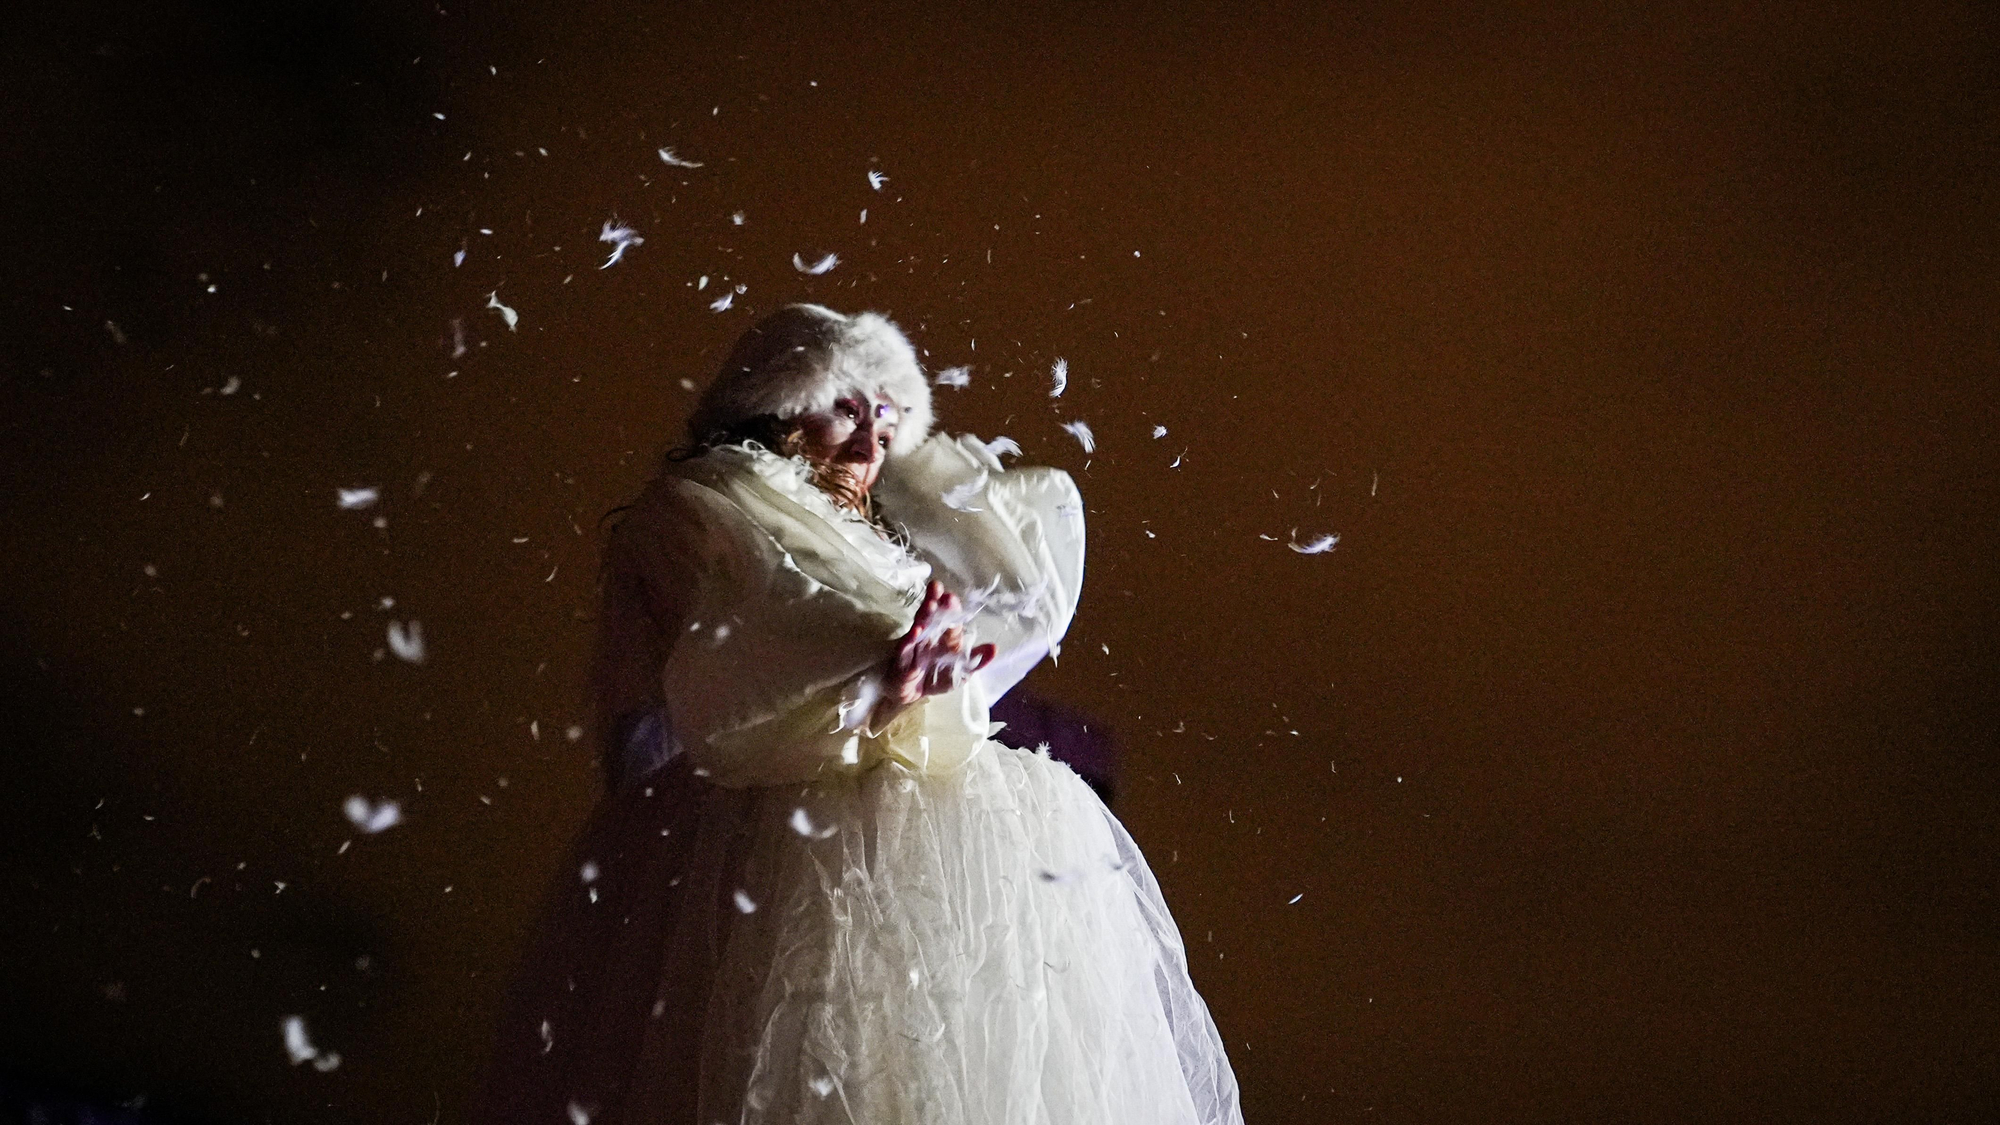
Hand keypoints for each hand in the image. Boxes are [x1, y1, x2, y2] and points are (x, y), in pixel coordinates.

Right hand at [882, 581, 995, 716]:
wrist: (912, 694)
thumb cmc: (937, 678)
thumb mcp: (961, 672)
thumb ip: (977, 660)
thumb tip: (994, 648)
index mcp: (945, 636)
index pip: (949, 618)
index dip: (950, 607)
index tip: (951, 596)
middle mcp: (929, 636)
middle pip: (931, 615)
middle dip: (934, 600)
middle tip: (937, 587)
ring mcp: (914, 645)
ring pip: (918, 626)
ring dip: (924, 615)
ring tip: (930, 603)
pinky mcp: (902, 659)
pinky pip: (906, 648)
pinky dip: (910, 640)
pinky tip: (916, 632)